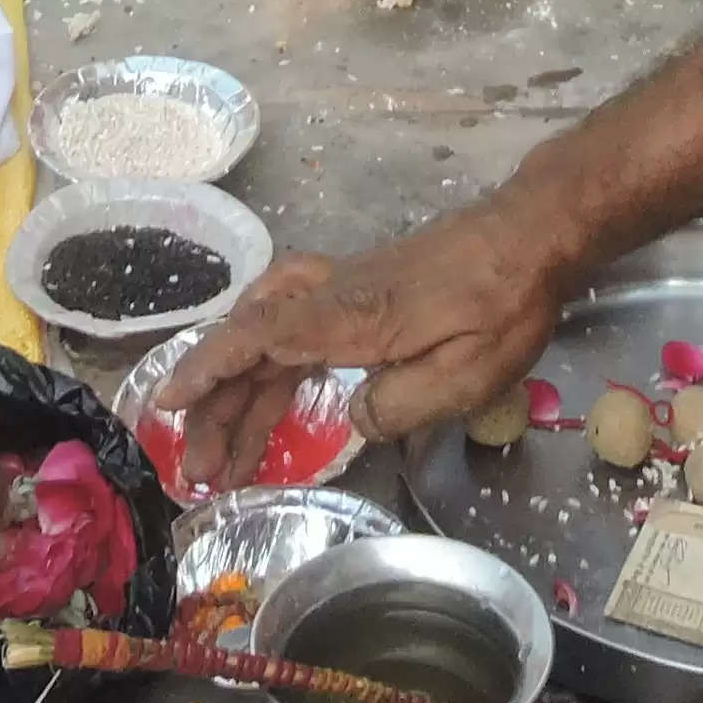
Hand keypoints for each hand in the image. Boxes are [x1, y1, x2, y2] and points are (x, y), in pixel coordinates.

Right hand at [157, 203, 575, 486]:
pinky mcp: (361, 292)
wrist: (531, 234)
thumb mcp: (468, 370)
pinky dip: (265, 358)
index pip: (262, 339)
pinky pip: (292, 322)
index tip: (170, 402)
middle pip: (254, 344)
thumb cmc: (504, 303)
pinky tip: (263, 387)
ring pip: (269, 334)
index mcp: (353, 317)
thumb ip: (402, 403)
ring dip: (239, 391)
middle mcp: (335, 296)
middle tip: (198, 468)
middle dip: (217, 407)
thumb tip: (352, 421)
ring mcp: (345, 289)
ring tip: (225, 454)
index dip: (210, 369)